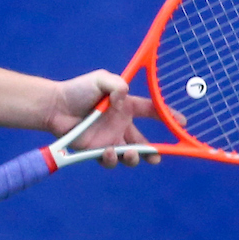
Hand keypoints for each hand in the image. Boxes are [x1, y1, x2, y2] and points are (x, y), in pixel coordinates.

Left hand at [46, 69, 162, 168]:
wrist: (56, 107)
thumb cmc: (78, 90)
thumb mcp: (100, 79)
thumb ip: (116, 84)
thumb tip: (124, 95)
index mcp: (126, 106)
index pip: (152, 111)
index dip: (168, 116)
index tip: (183, 123)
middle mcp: (121, 125)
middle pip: (144, 142)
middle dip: (154, 152)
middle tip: (158, 157)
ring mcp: (110, 139)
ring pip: (130, 155)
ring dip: (133, 158)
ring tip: (128, 154)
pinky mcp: (97, 151)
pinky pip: (111, 160)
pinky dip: (113, 159)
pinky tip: (108, 152)